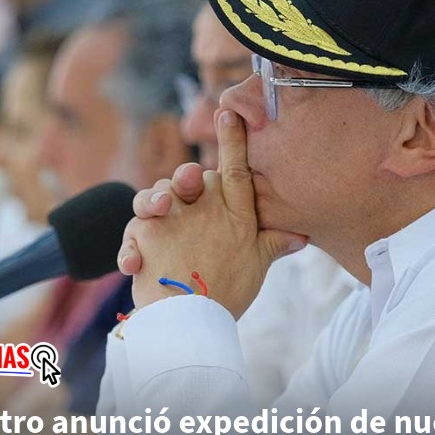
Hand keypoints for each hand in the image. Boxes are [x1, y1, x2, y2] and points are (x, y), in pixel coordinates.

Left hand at [117, 110, 306, 317]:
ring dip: (155, 200)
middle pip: (194, 178)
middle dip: (186, 182)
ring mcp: (175, 213)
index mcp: (237, 213)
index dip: (233, 138)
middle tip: (180, 196)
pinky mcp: (146, 226)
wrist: (190, 323)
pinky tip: (133, 262)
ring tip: (157, 213)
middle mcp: (206, 207)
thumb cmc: (227, 295)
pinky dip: (133, 242)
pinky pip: (137, 223)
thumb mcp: (257, 267)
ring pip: (161, 192)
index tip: (227, 111)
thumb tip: (301, 234)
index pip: (237, 168)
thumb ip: (273, 244)